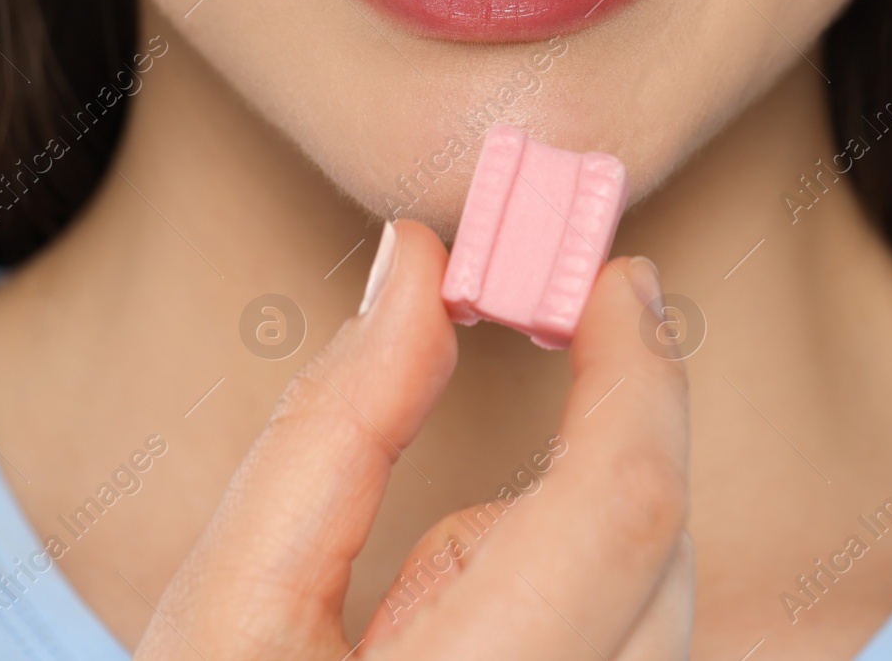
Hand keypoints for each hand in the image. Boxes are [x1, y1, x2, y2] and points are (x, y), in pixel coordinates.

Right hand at [131, 219, 692, 660]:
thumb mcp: (228, 609)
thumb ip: (332, 430)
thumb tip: (418, 269)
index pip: (618, 512)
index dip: (635, 375)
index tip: (609, 279)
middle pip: (663, 553)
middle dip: (633, 411)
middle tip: (583, 301)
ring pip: (663, 605)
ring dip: (608, 495)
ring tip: (504, 465)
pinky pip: (632, 644)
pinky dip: (595, 566)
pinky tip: (496, 571)